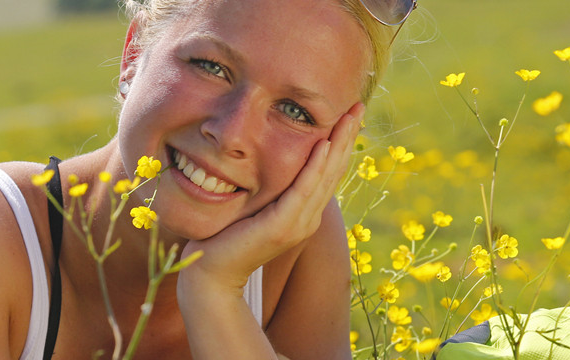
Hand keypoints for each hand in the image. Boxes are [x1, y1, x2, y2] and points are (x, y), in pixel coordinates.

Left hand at [180, 103, 363, 289]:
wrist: (210, 273)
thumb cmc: (225, 238)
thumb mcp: (253, 206)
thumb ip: (267, 189)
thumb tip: (265, 159)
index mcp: (302, 213)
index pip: (327, 172)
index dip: (340, 143)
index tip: (349, 114)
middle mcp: (306, 218)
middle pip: (333, 171)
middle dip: (347, 137)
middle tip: (359, 105)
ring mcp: (297, 224)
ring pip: (324, 177)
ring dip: (338, 144)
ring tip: (349, 117)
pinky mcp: (281, 227)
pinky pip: (302, 191)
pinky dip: (314, 167)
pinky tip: (323, 145)